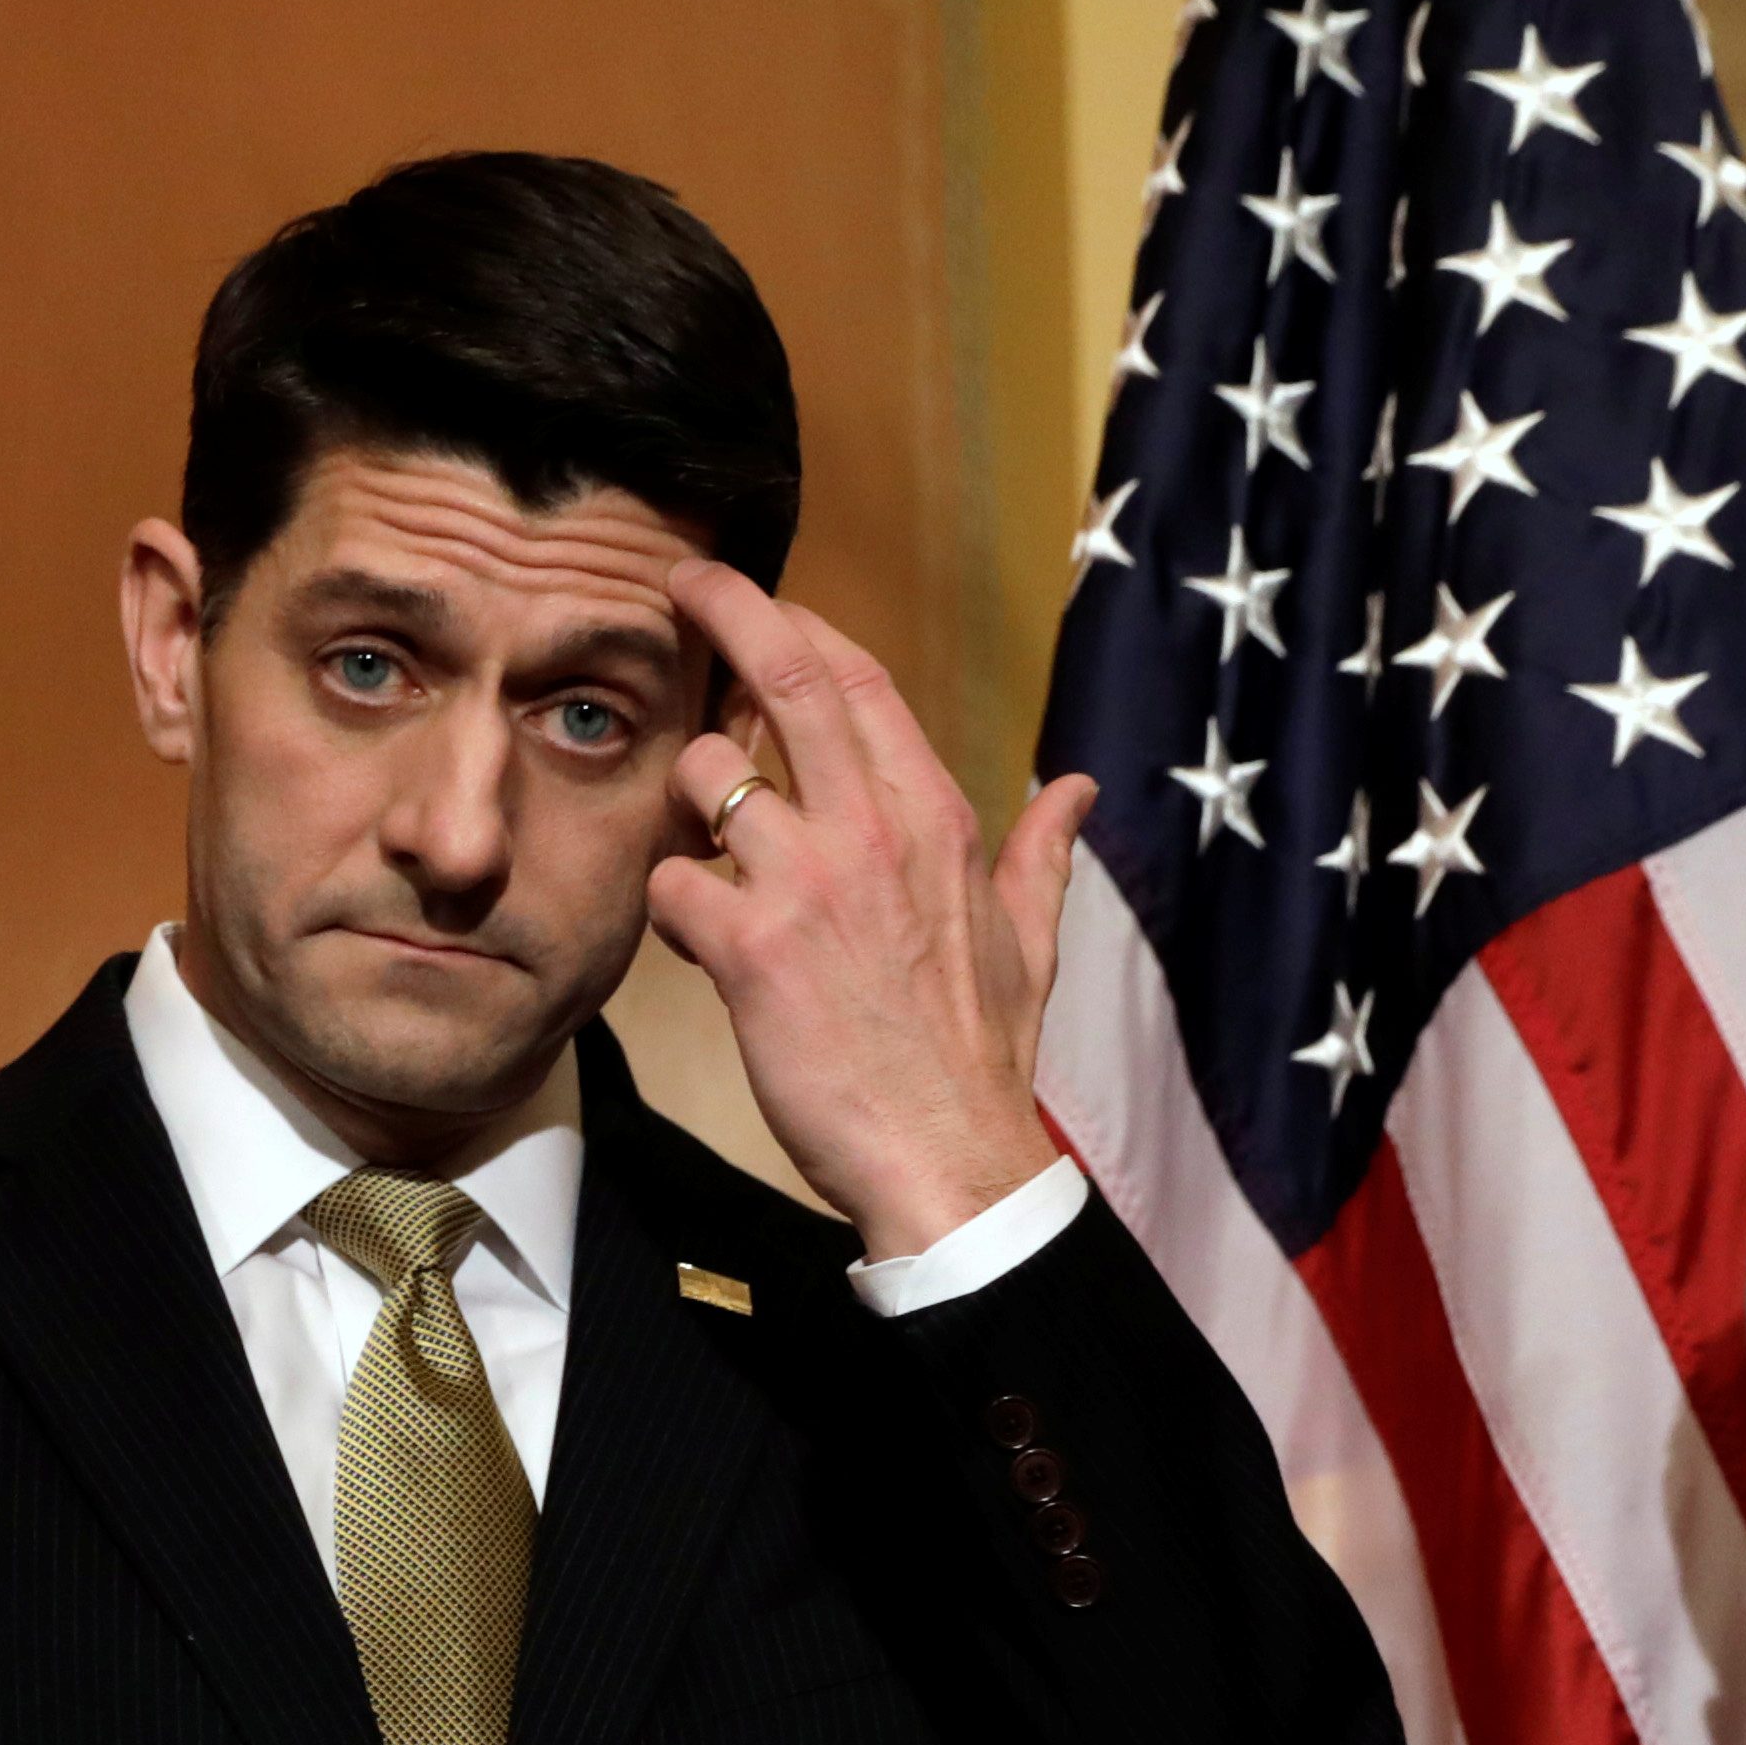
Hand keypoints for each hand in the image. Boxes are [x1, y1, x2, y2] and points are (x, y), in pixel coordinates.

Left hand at [642, 557, 1098, 1258]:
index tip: (760, 604)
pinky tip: (696, 942)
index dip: (799, 627)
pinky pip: (672, 884)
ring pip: (706, 777)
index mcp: (936, 819)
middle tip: (678, 586)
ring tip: (701, 854)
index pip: (859, 680)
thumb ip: (1040, 853)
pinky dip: (668, 905)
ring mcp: (809, 885)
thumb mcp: (1030, 941)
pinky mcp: (752, 951)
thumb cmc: (979, 1057)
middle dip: (724, 612)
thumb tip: (1077, 791)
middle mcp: (873, 832)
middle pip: (786, 678)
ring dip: (684, 804)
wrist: (950, 1158)